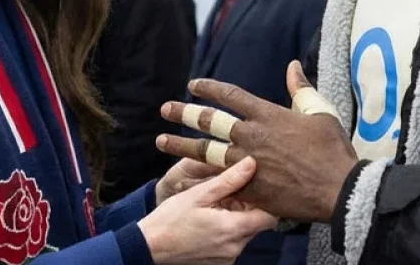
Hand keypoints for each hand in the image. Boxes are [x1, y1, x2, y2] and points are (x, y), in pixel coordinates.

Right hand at [138, 158, 276, 264]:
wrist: (149, 246)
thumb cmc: (171, 218)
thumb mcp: (199, 194)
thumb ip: (228, 180)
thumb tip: (252, 163)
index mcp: (233, 229)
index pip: (270, 217)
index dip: (267, 201)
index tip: (254, 188)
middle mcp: (235, 247)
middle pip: (258, 224)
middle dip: (249, 207)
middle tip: (230, 193)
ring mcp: (228, 257)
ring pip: (245, 233)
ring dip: (237, 218)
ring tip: (217, 205)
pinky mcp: (221, 262)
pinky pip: (233, 242)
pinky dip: (228, 230)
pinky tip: (211, 220)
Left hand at [156, 62, 358, 222]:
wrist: (338, 189)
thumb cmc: (332, 150)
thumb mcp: (320, 112)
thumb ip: (301, 89)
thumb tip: (292, 66)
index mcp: (267, 115)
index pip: (230, 95)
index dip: (209, 88)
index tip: (193, 85)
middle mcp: (251, 136)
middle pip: (209, 121)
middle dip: (184, 114)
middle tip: (165, 109)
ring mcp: (247, 163)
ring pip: (205, 151)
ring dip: (180, 145)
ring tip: (160, 141)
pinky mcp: (248, 188)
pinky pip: (216, 181)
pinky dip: (197, 180)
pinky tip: (180, 179)